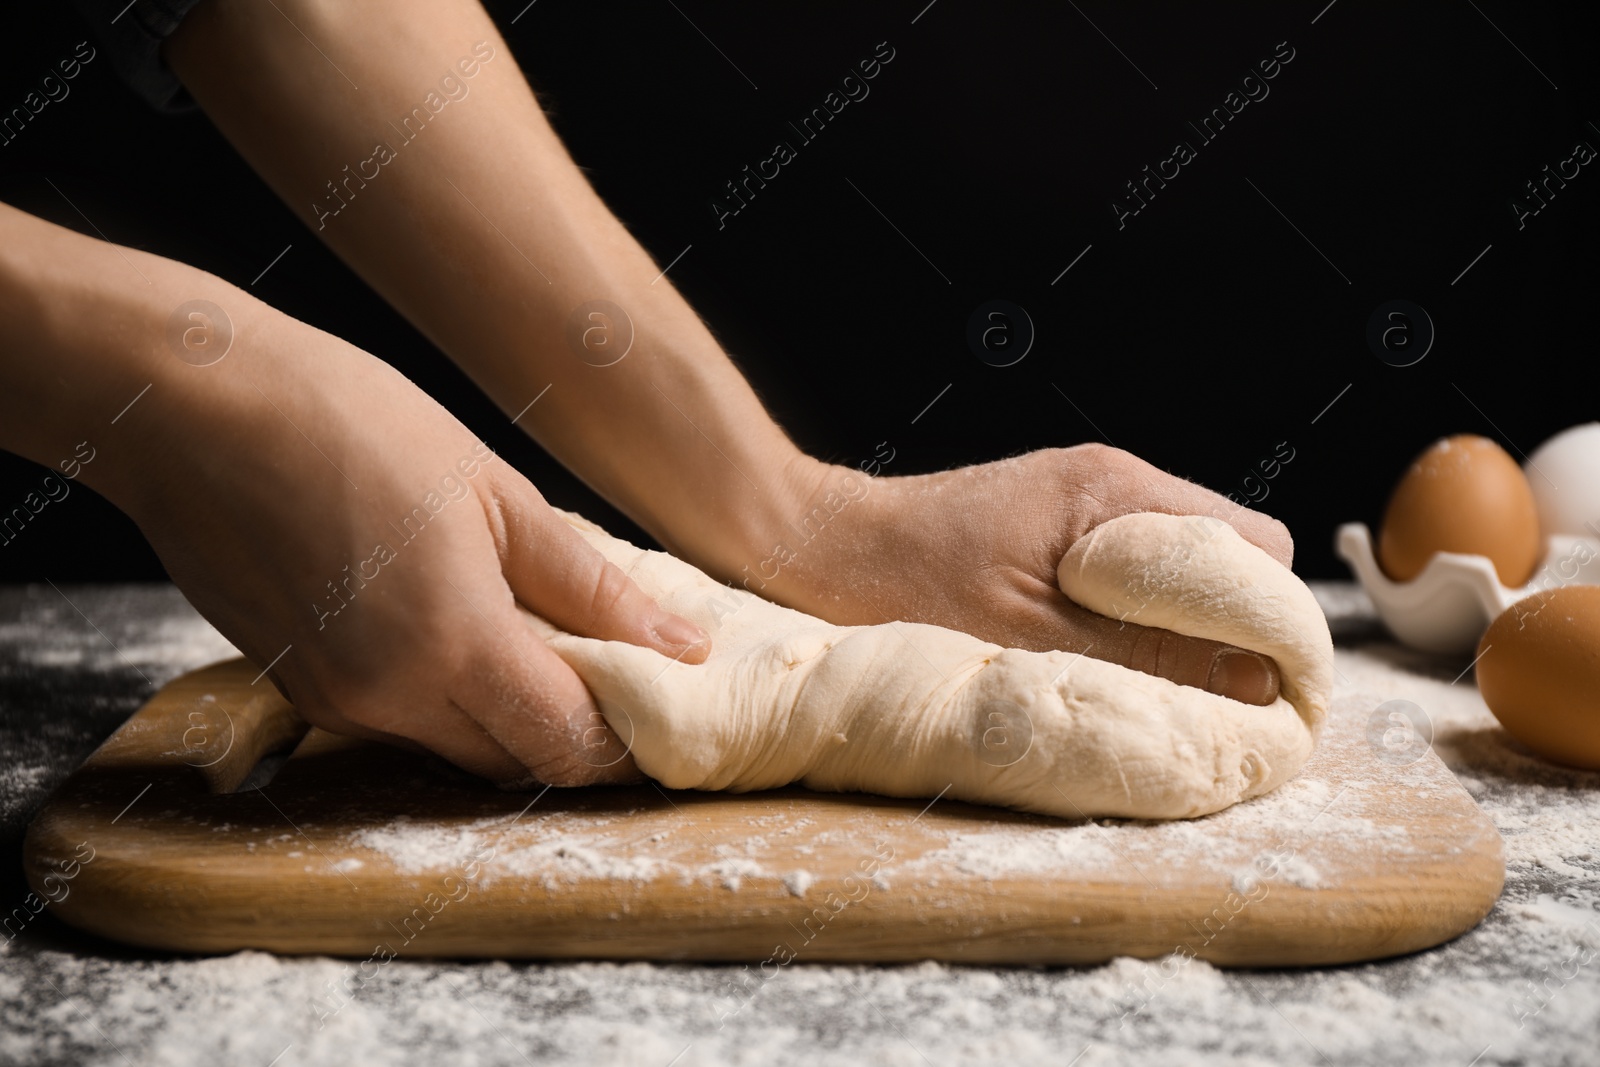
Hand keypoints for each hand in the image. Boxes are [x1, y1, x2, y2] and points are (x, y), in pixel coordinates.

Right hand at [117, 295, 708, 785]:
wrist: (194, 408)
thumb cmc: (350, 423)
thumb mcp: (496, 494)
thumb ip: (593, 586)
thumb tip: (682, 645)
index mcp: (454, 644)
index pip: (568, 742)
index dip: (626, 741)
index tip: (662, 706)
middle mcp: (389, 698)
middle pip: (514, 762)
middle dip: (573, 733)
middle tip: (615, 674)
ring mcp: (334, 702)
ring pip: (453, 746)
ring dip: (507, 715)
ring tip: (540, 638)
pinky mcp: (296, 688)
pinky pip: (396, 720)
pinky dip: (444, 695)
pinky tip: (458, 627)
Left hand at [768, 445, 1295, 704]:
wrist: (817, 543)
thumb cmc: (904, 585)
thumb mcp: (1030, 639)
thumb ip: (1146, 658)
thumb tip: (1255, 688)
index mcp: (1116, 493)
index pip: (1256, 550)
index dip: (1272, 625)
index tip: (1259, 694)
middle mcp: (1115, 482)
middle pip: (1233, 554)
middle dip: (1234, 627)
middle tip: (1200, 696)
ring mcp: (1086, 498)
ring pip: (1185, 565)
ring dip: (1182, 624)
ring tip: (1139, 676)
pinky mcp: (1056, 522)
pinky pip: (1134, 568)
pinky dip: (1136, 614)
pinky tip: (1096, 650)